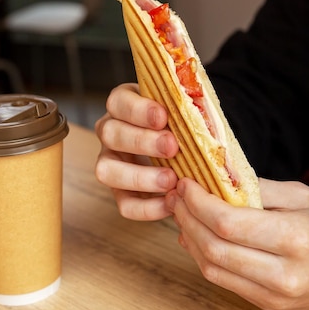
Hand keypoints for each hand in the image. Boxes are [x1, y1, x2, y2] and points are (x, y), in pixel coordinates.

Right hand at [95, 83, 179, 220]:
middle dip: (142, 142)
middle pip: (111, 134)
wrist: (184, 148)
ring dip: (139, 177)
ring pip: (107, 170)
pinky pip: (124, 204)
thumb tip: (201, 119)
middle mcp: (110, 132)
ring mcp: (110, 163)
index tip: (163, 116)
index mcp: (123, 106)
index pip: (119, 102)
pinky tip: (170, 202)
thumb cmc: (181, 123)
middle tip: (172, 148)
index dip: (138, 110)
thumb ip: (185, 111)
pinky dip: (146, 207)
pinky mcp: (119, 192)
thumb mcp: (180, 111)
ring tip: (171, 180)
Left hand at [166, 178, 308, 309]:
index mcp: (295, 237)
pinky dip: (204, 257)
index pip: (229, 223)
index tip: (186, 184)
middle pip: (214, 248)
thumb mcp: (302, 195)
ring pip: (212, 268)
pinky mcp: (268, 305)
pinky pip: (223, 281)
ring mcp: (274, 294)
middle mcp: (282, 273)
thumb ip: (256, 188)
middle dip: (186, 218)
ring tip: (182, 214)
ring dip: (189, 239)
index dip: (199, 203)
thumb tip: (214, 179)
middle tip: (177, 196)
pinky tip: (197, 236)